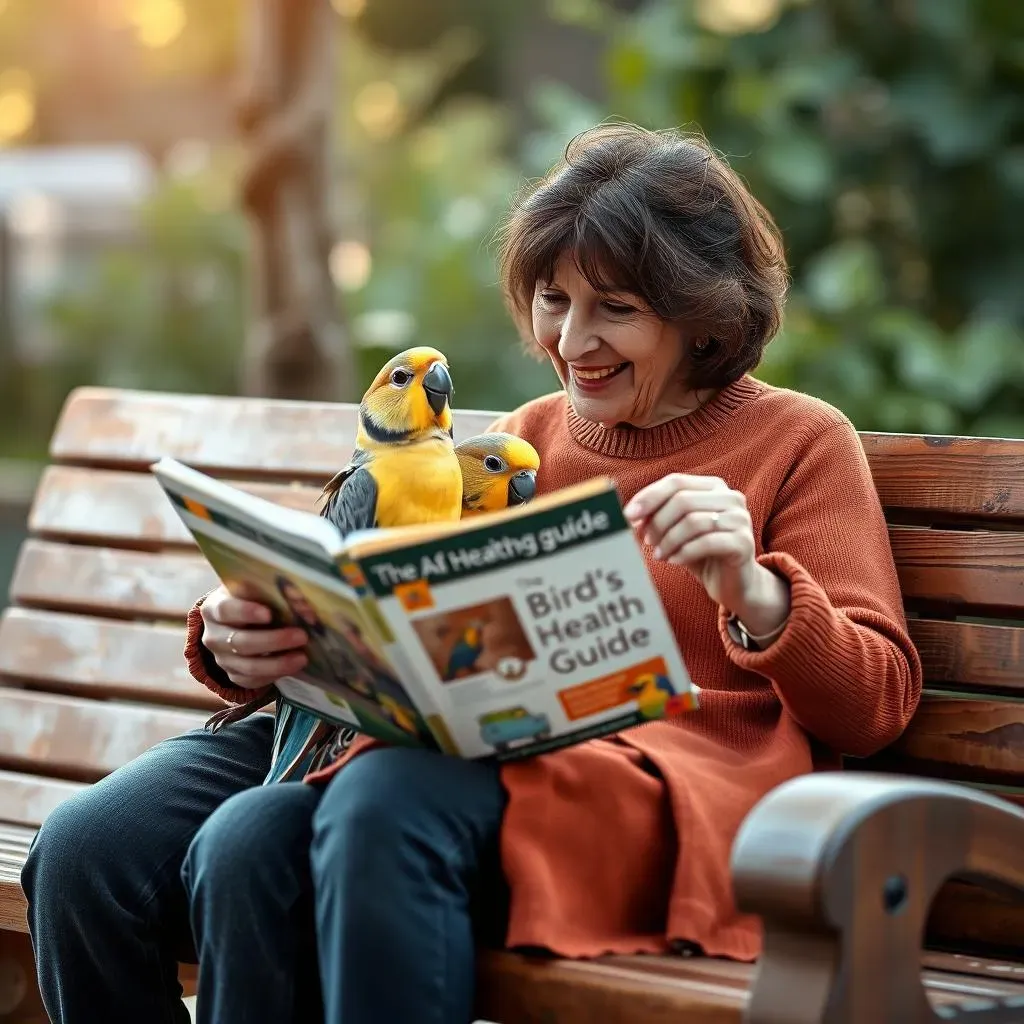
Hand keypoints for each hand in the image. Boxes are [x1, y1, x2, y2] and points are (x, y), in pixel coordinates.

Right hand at [200, 584, 308, 688]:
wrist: (238, 623)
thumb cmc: (250, 600)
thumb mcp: (253, 590)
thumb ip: (268, 592)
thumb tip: (299, 598)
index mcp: (213, 609)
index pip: (226, 610)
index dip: (246, 612)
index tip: (269, 614)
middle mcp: (213, 636)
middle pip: (240, 642)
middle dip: (273, 641)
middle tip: (301, 636)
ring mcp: (222, 659)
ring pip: (248, 666)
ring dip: (278, 663)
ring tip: (302, 658)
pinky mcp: (233, 675)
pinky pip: (252, 681)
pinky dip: (274, 675)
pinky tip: (293, 667)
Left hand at [624, 474, 789, 635]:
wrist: (734, 584)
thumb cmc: (701, 553)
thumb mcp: (677, 530)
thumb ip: (658, 516)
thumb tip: (630, 514)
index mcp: (714, 487)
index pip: (676, 482)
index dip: (649, 497)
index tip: (628, 515)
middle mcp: (731, 497)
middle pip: (682, 500)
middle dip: (658, 522)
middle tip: (647, 540)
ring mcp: (740, 519)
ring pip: (693, 521)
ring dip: (669, 540)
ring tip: (659, 555)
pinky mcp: (744, 543)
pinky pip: (706, 542)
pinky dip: (684, 552)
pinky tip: (674, 561)